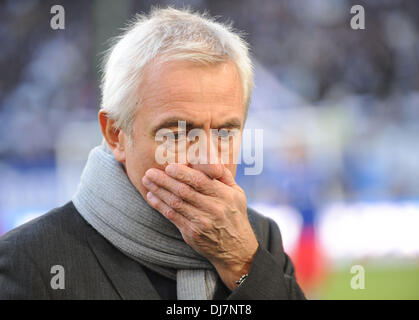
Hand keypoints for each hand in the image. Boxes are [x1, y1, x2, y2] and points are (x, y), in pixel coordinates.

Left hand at [142, 163, 258, 289]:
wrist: (236, 248)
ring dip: (159, 191)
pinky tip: (151, 196)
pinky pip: (172, 217)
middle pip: (184, 191)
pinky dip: (160, 205)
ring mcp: (201, 222)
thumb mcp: (237, 193)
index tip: (169, 166)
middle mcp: (213, 208)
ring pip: (175, 203)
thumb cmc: (234, 215)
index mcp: (224, 195)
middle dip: (164, 180)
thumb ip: (223, 175)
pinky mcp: (192, 233)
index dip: (182, 173)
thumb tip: (208, 157)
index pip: (200, 181)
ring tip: (147, 181)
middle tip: (150, 171)